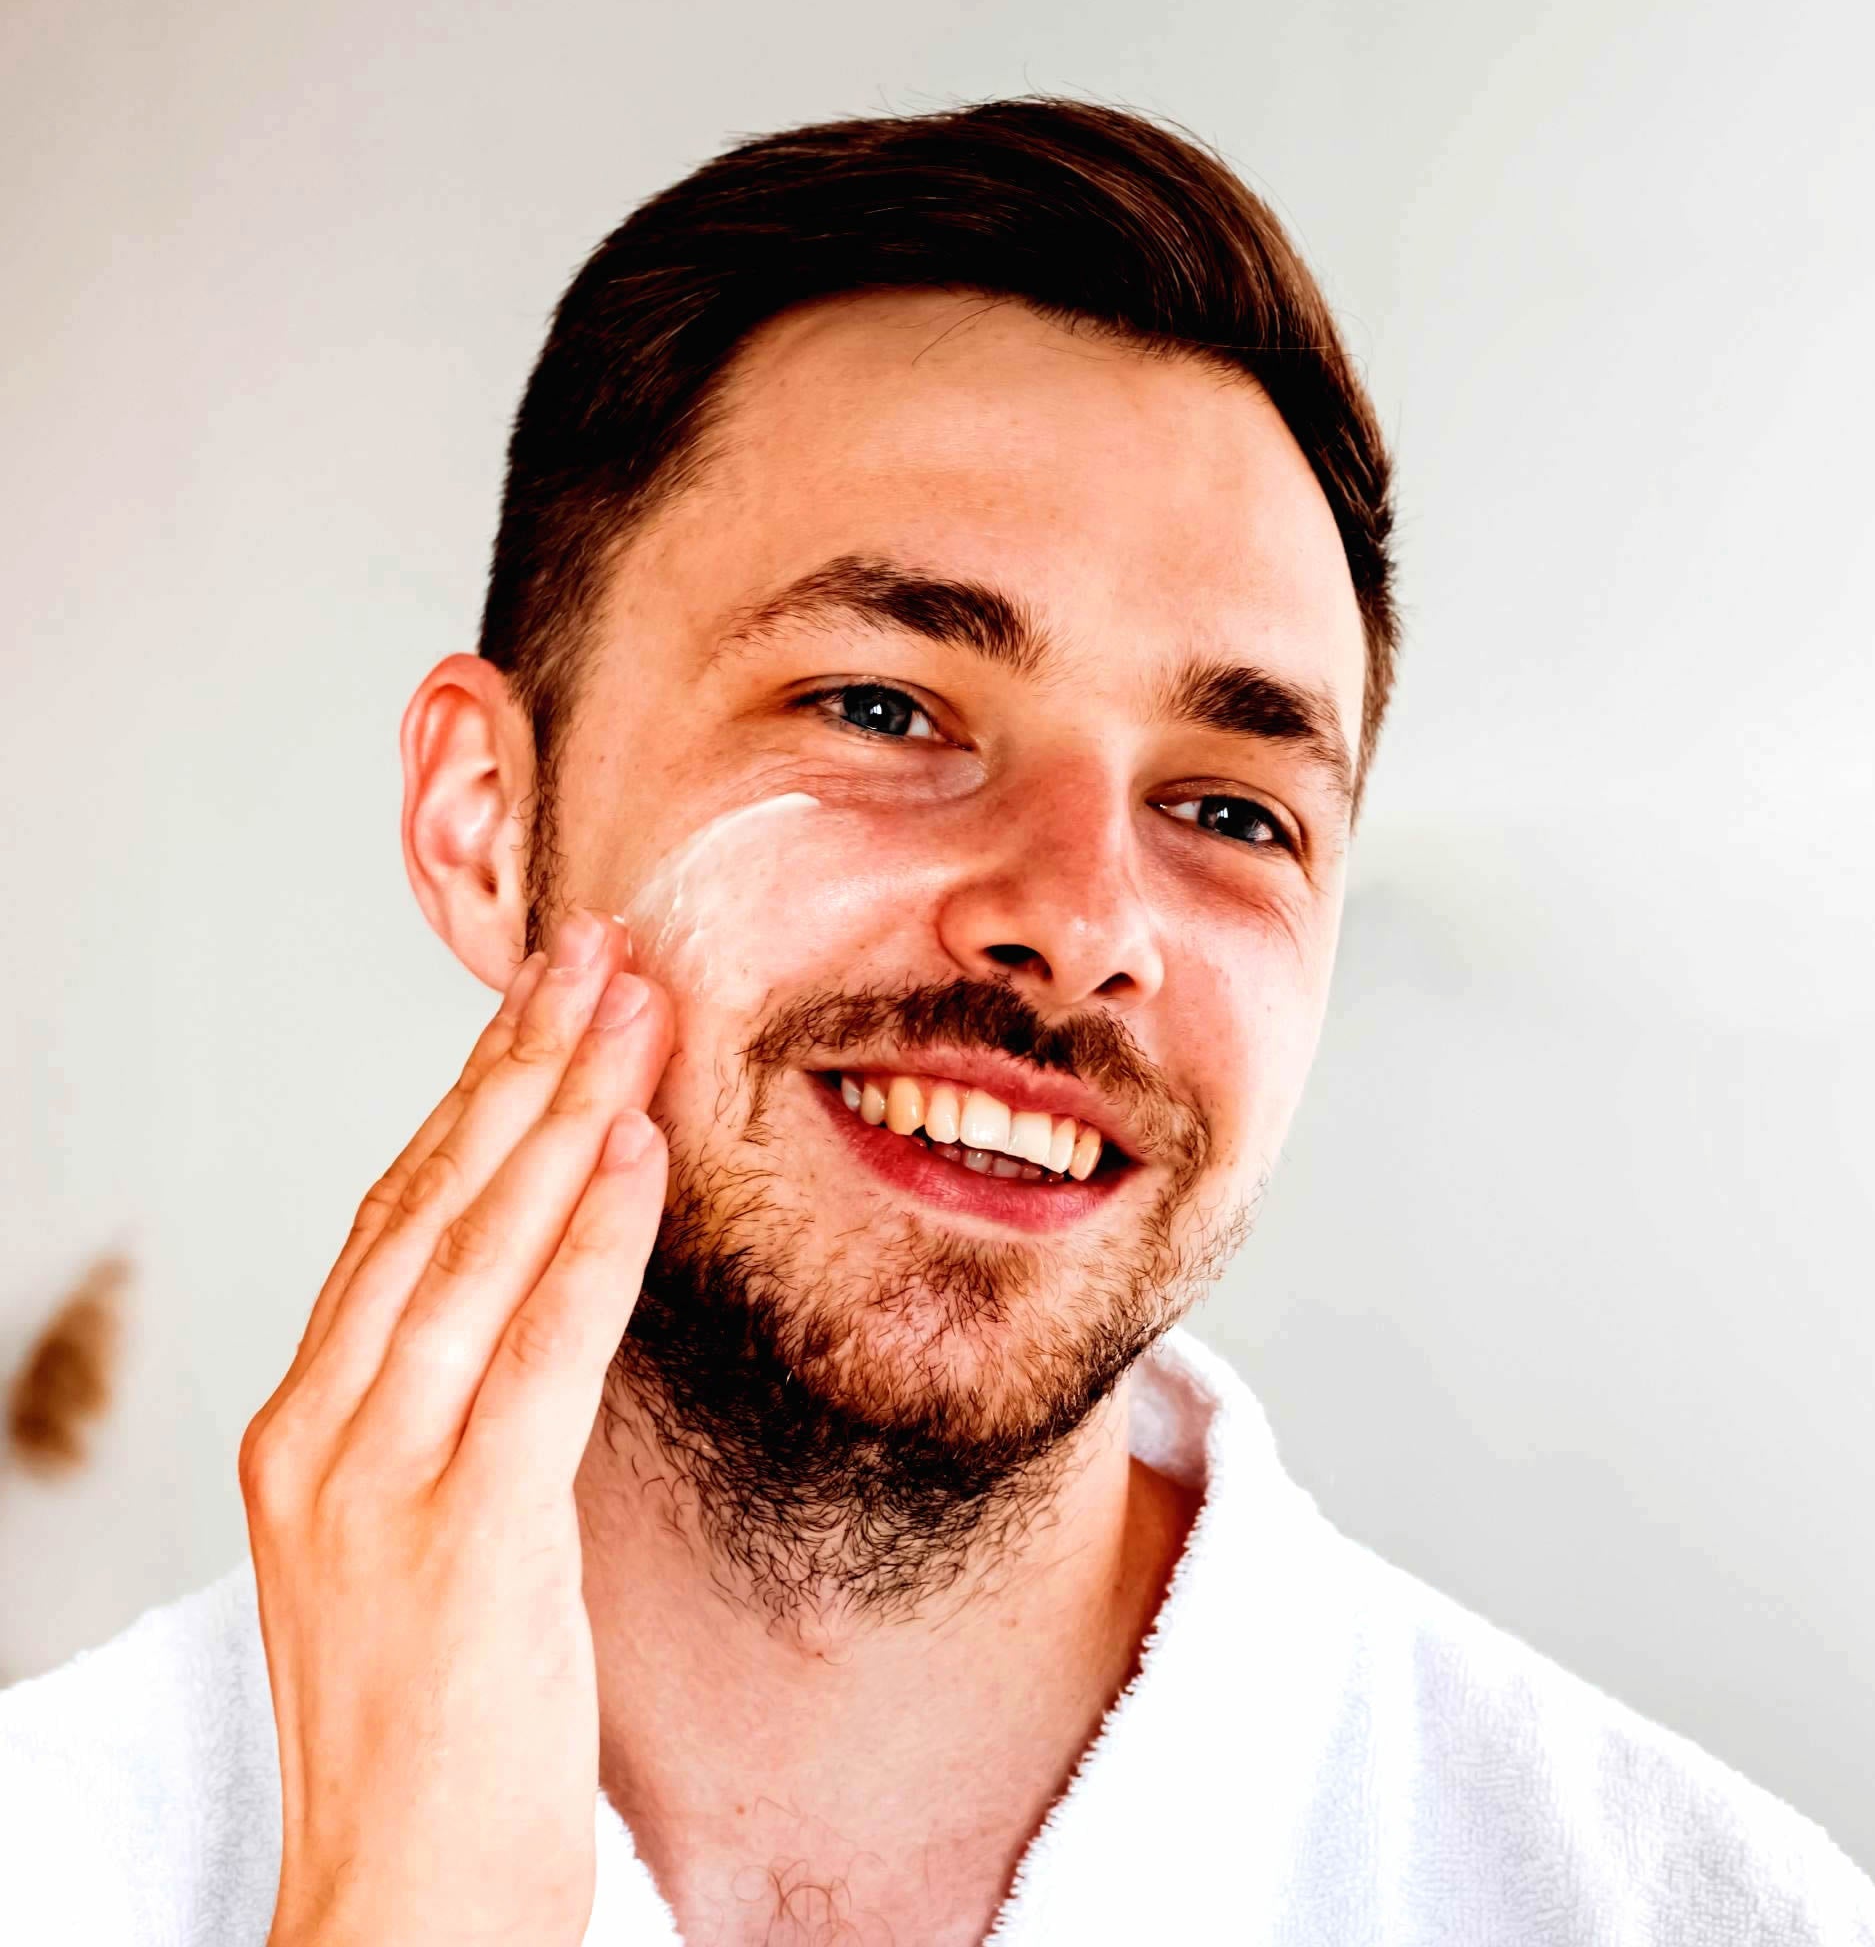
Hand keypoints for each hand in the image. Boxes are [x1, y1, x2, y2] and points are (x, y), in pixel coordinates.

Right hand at [239, 911, 670, 1946]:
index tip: (547, 999)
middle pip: (430, 1202)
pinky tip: (637, 1151)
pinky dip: (589, 1242)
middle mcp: (322, 1431)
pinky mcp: (461, 1541)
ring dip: (562, 1113)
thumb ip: (468, 1406)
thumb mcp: (431, 1534)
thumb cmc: (438, 1724)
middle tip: (595, 949)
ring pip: (476, 1251)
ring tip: (633, 1005)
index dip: (475, 1093)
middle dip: (520, 1063)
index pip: (397, 1216)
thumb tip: (555, 1281)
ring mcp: (376, 1484)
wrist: (401, 1907)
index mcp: (311, 1423)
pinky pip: (536, 1356)